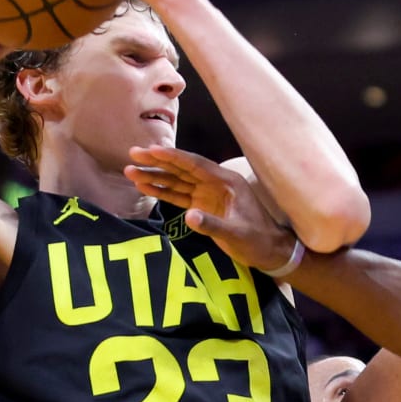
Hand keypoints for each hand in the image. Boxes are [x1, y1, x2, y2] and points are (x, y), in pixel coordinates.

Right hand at [126, 147, 296, 270]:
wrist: (269, 252)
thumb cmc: (258, 241)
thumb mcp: (238, 234)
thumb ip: (213, 225)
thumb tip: (188, 216)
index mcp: (227, 182)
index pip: (195, 165)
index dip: (173, 157)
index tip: (152, 150)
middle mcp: (215, 183)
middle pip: (182, 169)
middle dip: (157, 162)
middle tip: (133, 154)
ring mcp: (208, 194)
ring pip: (177, 181)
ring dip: (155, 176)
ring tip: (131, 171)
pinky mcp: (203, 207)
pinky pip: (178, 196)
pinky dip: (162, 192)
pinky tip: (144, 187)